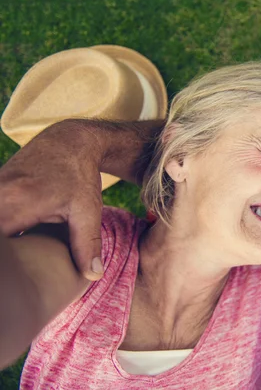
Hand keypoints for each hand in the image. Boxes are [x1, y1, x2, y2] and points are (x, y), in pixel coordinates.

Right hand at [0, 121, 104, 280]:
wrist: (68, 141)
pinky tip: (16, 242)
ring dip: (7, 244)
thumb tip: (93, 277)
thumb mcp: (88, 210)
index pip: (2, 246)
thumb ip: (87, 244)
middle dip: (7, 256)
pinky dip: (6, 231)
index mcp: (16, 203)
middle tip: (16, 273)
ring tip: (19, 257)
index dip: (7, 264)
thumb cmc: (80, 176)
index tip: (16, 275)